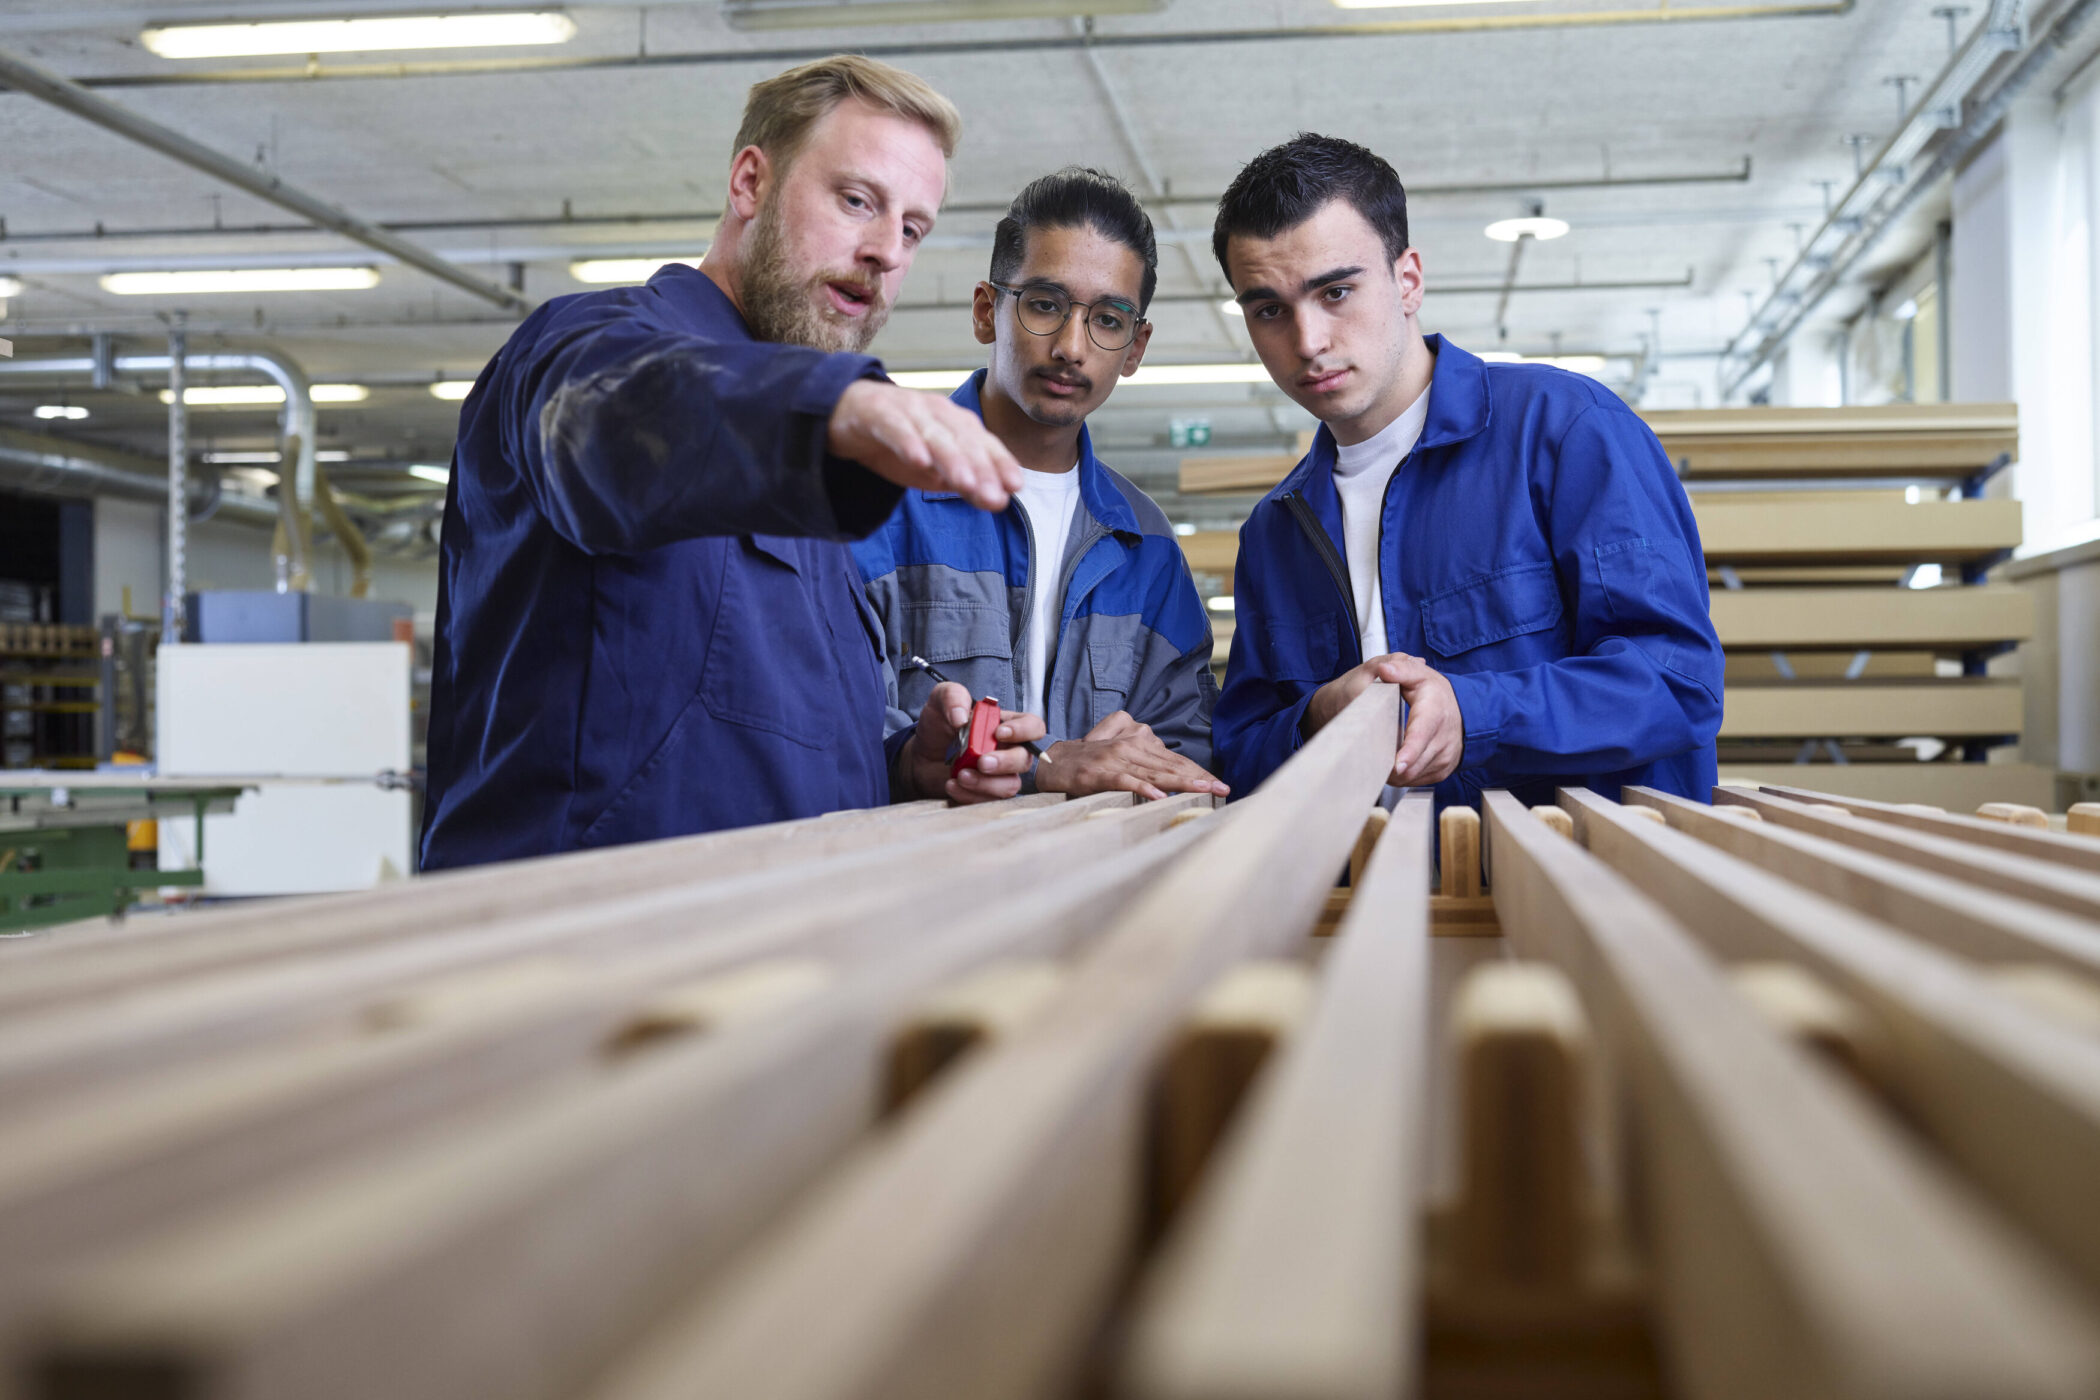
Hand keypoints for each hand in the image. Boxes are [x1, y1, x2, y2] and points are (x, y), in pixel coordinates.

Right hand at [828, 380, 1023, 512]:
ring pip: (934, 434)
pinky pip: (896, 427)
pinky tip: (918, 461)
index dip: (1000, 463)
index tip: (1016, 486)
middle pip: (963, 440)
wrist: (847, 415)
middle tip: (992, 496)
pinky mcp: (878, 411)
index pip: (984, 443)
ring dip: (951, 458)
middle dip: (980, 467)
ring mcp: (908, 409)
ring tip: (965, 484)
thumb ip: (966, 484)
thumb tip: (1000, 500)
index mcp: (955, 424)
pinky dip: (908, 442)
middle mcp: (937, 412)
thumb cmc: (899, 443)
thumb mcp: (934, 470)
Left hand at [900, 682, 1047, 803]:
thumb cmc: (939, 726)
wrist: (920, 756)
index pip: (1033, 727)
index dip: (1024, 731)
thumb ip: (953, 697)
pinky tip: (951, 785)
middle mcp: (1008, 750)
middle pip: (1024, 760)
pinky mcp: (985, 793)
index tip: (999, 733)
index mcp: (1006, 725)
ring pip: (1009, 786)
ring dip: (986, 784)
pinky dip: (969, 795)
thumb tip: (961, 717)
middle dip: (1005, 762)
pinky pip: (987, 801)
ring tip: (961, 775)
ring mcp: (998, 775)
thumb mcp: (941, 700)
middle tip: (982, 762)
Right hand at [1038, 710, 1229, 802]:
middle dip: (1199, 778)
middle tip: (1223, 789)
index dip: (1198, 771)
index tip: (1219, 785)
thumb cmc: (1089, 761)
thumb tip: (1170, 781)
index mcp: (1138, 738)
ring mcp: (1115, 758)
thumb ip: (1144, 759)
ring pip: (1154, 772)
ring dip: (1180, 782)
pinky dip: (1143, 789)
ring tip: (1203, 790)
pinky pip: (1126, 781)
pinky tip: (1160, 797)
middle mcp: (1130, 744)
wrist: (1052, 762)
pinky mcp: (1100, 772)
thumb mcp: (1120, 753)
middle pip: (1171, 764)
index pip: (1174, 758)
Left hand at [1304, 653, 1463, 785]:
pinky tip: (1394, 763)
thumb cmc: (1436, 694)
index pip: (1421, 736)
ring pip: (1413, 776)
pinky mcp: (1443, 771)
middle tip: (1367, 759)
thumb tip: (1384, 669)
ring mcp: (1445, 758)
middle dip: (1388, 766)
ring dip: (1393, 773)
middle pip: (1413, 764)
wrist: (1465, 711)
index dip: (1408, 752)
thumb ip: (1401, 670)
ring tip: (1378, 759)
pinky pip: (1416, 781)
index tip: (1396, 765)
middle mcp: (1444, 739)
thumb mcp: (1420, 675)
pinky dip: (1402, 775)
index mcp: (1434, 713)